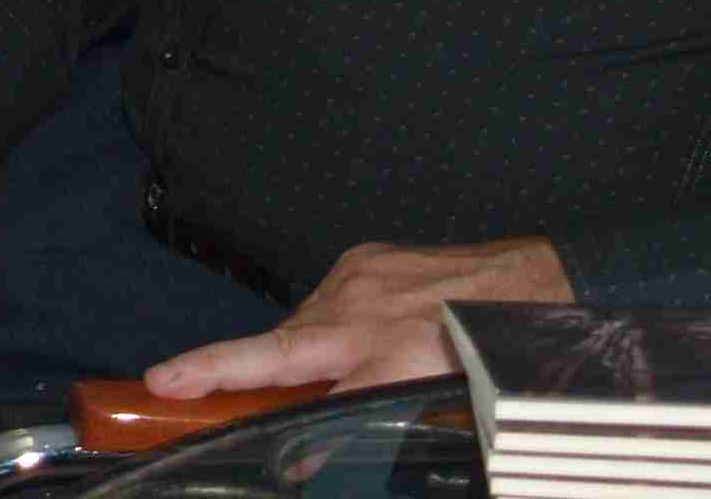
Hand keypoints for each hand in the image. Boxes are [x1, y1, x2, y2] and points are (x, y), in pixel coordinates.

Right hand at [142, 236, 571, 401]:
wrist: (542, 287)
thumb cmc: (498, 360)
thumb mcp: (442, 409)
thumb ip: (371, 424)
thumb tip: (312, 452)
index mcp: (386, 353)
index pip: (289, 370)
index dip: (220, 376)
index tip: (168, 383)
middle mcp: (365, 310)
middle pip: (282, 347)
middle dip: (230, 368)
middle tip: (177, 383)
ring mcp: (362, 277)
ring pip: (305, 325)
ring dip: (299, 354)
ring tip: (317, 377)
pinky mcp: (369, 258)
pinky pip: (330, 300)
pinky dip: (328, 327)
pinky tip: (353, 344)